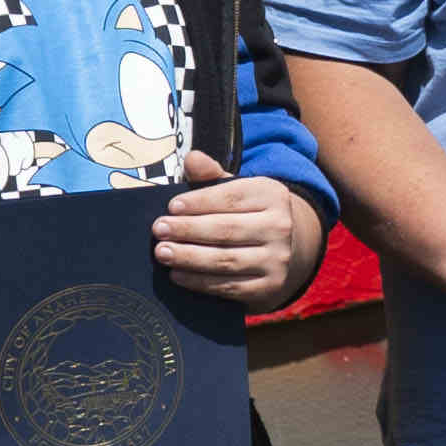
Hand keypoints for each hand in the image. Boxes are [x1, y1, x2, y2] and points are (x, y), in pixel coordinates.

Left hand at [149, 153, 327, 314]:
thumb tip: (192, 159)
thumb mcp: (237, 188)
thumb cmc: (249, 213)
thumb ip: (212, 174)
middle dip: (188, 230)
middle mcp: (280, 227)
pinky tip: (177, 275)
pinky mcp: (269, 286)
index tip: (172, 206)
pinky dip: (200, 282)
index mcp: (272, 195)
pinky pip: (229, 286)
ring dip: (189, 258)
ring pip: (226, 260)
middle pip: (227, 230)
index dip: (200, 202)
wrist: (286, 247)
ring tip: (163, 253)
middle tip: (159, 230)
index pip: (231, 197)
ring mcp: (277, 259)